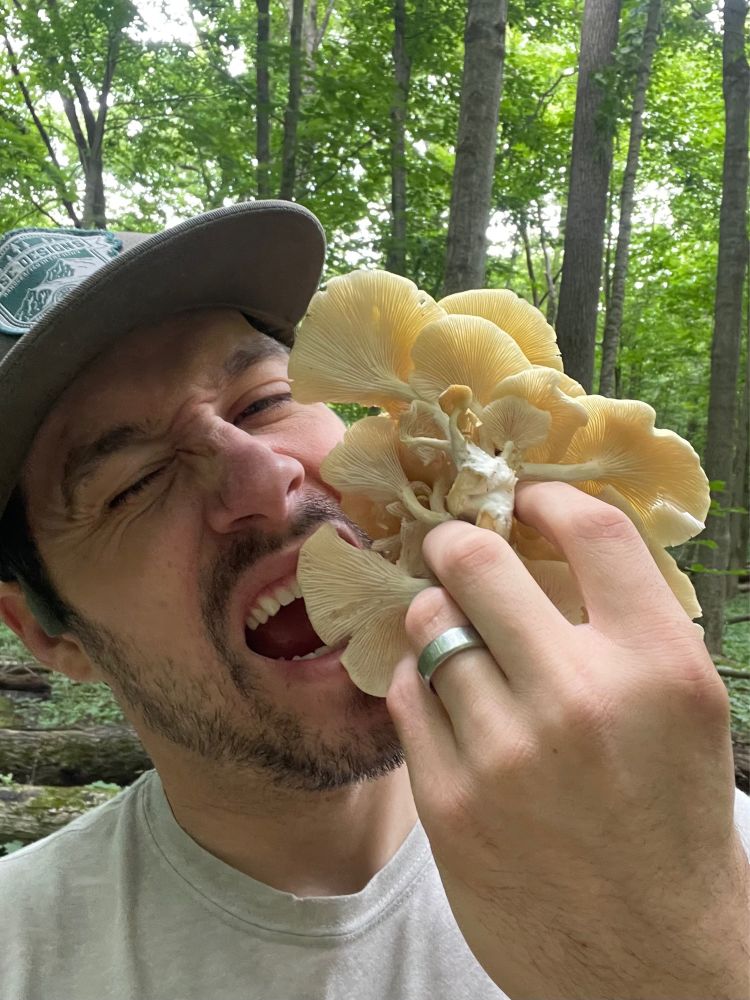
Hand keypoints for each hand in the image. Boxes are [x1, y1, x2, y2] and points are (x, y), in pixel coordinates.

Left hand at [387, 482, 748, 999]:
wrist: (652, 959)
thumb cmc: (669, 818)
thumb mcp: (682, 708)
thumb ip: (626, 622)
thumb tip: (545, 541)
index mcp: (659, 666)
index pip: (594, 531)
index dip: (548, 497)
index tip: (524, 498)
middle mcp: (580, 699)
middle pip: (478, 563)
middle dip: (455, 541)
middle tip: (450, 543)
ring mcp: (505, 753)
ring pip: (430, 624)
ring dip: (438, 617)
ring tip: (454, 632)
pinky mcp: (449, 802)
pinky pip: (406, 693)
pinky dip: (420, 681)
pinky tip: (445, 697)